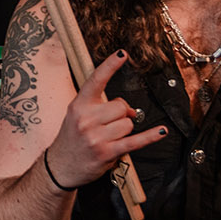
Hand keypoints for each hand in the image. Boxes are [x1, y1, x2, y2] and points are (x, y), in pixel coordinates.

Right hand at [41, 50, 165, 190]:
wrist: (60, 166)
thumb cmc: (72, 139)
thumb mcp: (77, 116)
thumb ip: (99, 106)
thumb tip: (129, 109)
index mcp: (78, 105)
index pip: (96, 80)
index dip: (110, 65)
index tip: (122, 53)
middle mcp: (86, 119)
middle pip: (120, 106)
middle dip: (122, 113)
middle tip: (112, 123)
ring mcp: (96, 137)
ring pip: (128, 124)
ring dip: (125, 130)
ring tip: (110, 138)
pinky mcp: (106, 152)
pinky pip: (134, 141)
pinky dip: (150, 136)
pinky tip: (160, 132)